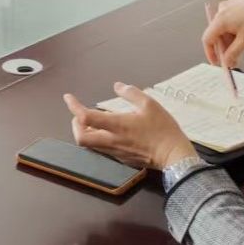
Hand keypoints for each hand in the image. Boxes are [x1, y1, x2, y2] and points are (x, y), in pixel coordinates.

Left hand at [63, 88, 195, 170]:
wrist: (174, 156)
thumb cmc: (163, 129)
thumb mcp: (150, 104)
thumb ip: (131, 93)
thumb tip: (117, 86)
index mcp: (117, 125)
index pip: (86, 117)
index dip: (74, 107)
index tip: (69, 98)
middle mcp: (112, 141)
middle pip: (81, 138)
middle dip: (75, 125)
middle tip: (79, 115)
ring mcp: (116, 152)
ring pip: (90, 145)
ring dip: (85, 132)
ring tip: (90, 120)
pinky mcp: (122, 159)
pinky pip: (102, 149)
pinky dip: (98, 138)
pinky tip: (107, 131)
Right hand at [202, 0, 243, 68]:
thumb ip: (233, 53)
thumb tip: (226, 62)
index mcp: (220, 20)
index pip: (207, 39)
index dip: (211, 53)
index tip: (218, 63)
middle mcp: (221, 11)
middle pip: (216, 33)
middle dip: (223, 47)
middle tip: (233, 58)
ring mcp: (228, 6)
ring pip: (223, 27)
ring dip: (229, 39)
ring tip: (241, 46)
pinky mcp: (235, 3)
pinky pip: (229, 19)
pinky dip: (233, 29)